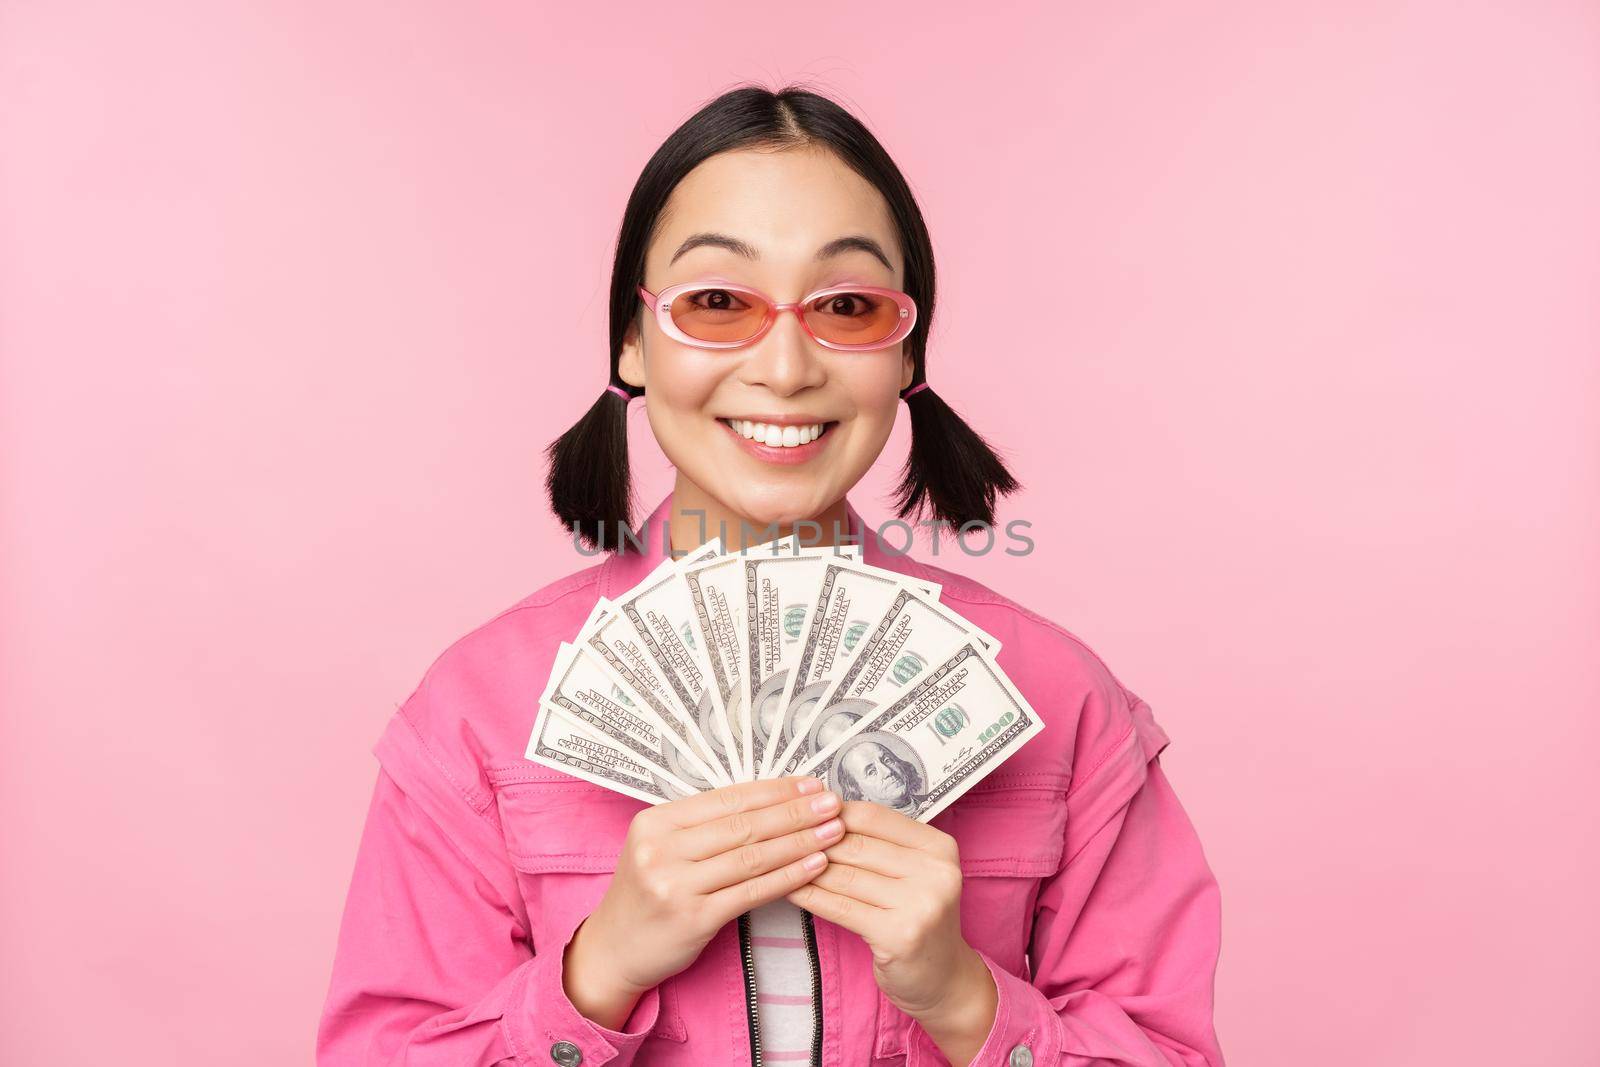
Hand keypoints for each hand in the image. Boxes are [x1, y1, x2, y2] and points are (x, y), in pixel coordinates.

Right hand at [563, 776, 843, 1028]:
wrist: (613, 948)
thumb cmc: (648, 893)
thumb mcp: (661, 847)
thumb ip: (704, 825)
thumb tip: (770, 800)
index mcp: (656, 821)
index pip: (727, 798)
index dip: (774, 790)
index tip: (810, 785)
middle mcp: (662, 849)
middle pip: (743, 825)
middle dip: (794, 813)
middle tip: (833, 804)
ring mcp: (675, 885)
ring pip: (751, 857)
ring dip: (799, 842)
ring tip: (833, 832)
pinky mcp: (693, 919)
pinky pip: (751, 892)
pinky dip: (788, 877)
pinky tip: (815, 866)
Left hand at [784, 801, 998, 1065]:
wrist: (943, 978)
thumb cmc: (917, 918)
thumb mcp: (914, 873)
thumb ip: (880, 844)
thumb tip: (821, 815)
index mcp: (939, 846)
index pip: (875, 817)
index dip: (834, 813)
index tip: (804, 813)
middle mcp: (936, 872)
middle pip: (857, 846)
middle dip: (815, 842)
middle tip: (782, 838)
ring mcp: (921, 905)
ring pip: (845, 876)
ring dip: (806, 869)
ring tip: (779, 861)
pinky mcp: (899, 934)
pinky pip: (841, 907)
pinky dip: (810, 896)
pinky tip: (789, 890)